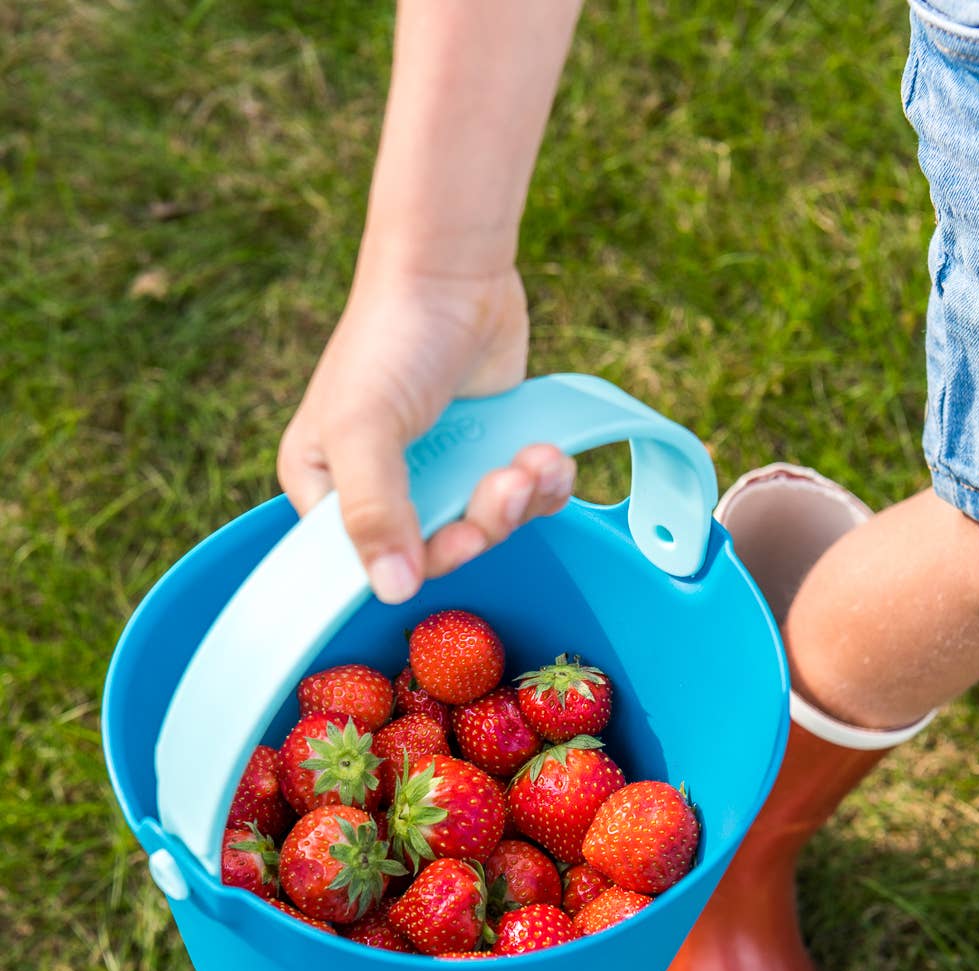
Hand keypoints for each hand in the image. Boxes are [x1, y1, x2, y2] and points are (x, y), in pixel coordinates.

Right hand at [277, 264, 575, 603]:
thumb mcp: (366, 428)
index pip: (367, 565)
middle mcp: (381, 492)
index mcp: (326, 490)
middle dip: (484, 525)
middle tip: (506, 486)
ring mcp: (440, 476)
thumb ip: (374, 511)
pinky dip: (544, 486)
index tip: (458, 538)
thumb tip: (391, 590)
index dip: (416, 563)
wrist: (453, 270)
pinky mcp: (488, 457)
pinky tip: (549, 455)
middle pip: (437, 554)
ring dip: (520, 503)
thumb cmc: (390, 339)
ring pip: (487, 529)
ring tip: (534, 460)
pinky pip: (523, 503)